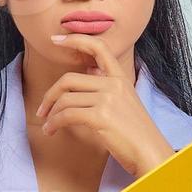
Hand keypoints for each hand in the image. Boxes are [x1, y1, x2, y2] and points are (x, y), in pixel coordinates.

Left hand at [35, 33, 175, 177]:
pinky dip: (54, 123)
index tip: (56, 39)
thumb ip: (107, 84)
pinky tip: (51, 130)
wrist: (149, 152)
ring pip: (65, 99)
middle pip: (69, 80)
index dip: (75, 39)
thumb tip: (89, 69)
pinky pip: (67, 115)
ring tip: (47, 125)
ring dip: (51, 114)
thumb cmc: (136, 132)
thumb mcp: (126, 100)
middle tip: (42, 109)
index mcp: (120, 78)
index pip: (98, 47)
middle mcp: (114, 84)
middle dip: (50, 95)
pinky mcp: (101, 116)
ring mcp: (108, 99)